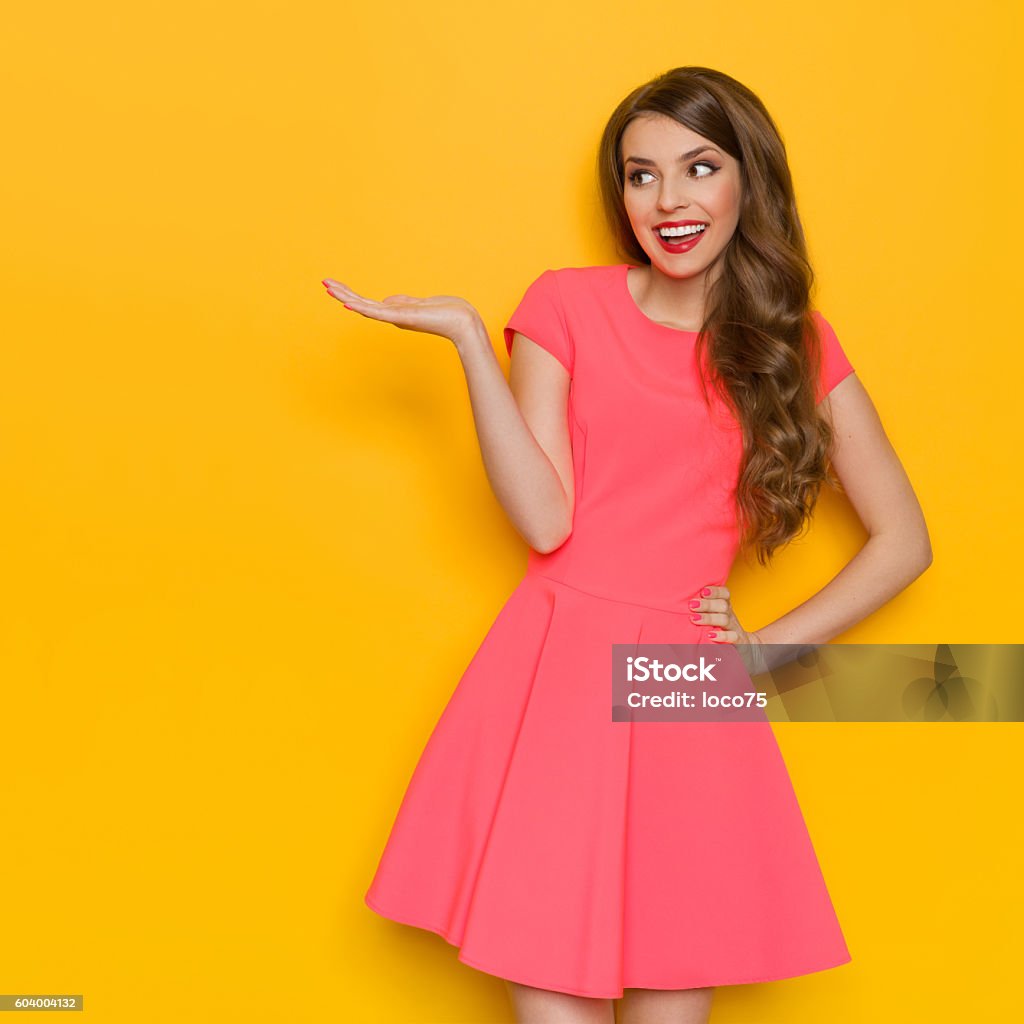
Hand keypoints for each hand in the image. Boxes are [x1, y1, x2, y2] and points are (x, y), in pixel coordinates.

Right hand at [321, 278, 480, 344]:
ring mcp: (397, 318)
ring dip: (346, 297)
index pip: (367, 303)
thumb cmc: (446, 313)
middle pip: (362, 304)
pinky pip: (379, 313)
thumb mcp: (419, 303)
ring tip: (329, 288)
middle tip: (324, 283)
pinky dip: (364, 309)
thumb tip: (386, 300)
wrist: (462, 323)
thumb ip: (401, 302)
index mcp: (395, 312)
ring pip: (366, 307)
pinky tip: (350, 305)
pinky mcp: (404, 318)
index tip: (335, 286)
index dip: (350, 295)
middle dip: (343, 293)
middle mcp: (393, 316)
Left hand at [690, 585, 768, 675]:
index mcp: (725, 608)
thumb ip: (702, 610)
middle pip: (723, 605)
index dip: (715, 591)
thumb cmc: (723, 631)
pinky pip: (733, 637)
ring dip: (709, 618)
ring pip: (725, 619)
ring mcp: (734, 628)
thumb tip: (678, 601)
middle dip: (707, 604)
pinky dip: (722, 636)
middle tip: (692, 605)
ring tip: (694, 619)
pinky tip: (710, 635)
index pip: (724, 594)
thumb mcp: (715, 618)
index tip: (702, 591)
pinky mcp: (738, 642)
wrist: (747, 649)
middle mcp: (730, 616)